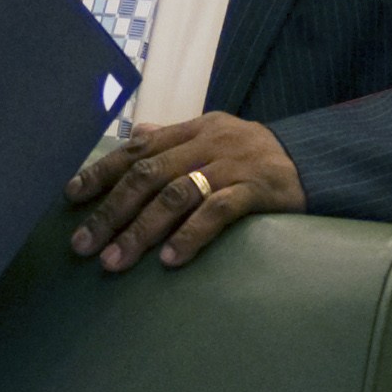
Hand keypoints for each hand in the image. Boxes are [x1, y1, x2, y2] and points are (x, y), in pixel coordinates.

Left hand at [67, 112, 305, 271]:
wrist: (320, 161)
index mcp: (193, 130)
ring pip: (176, 195)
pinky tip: (170, 260)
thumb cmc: (257, 156)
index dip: (102, 172)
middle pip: (148, 175)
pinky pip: (218, 212)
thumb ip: (175, 138)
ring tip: (114, 260)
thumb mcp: (216, 136)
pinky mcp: (259, 190)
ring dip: (140, 230)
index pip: (137, 149)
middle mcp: (207, 143)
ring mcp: (232, 165)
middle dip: (111, 211)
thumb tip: (135, 134)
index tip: (71, 197)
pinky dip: (190, 235)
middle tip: (83, 245)